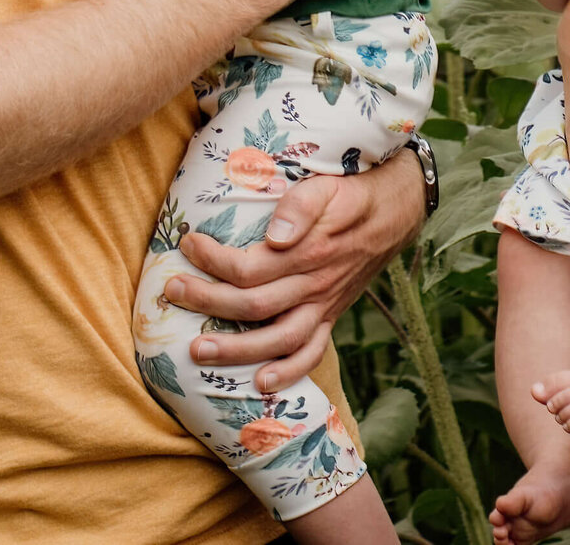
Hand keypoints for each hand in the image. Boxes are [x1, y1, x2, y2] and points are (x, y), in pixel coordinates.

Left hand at [162, 150, 426, 389]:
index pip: (250, 267)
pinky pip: (312, 354)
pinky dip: (288, 373)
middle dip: (207, 302)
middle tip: (172, 292)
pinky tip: (260, 384)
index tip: (187, 244)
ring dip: (235, 350)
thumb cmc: (353, 191)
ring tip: (197, 352)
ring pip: (276, 339)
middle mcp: (314, 284)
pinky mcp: (332, 316)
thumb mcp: (329, 185)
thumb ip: (301, 207)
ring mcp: (323, 305)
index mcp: (309, 251)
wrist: (397, 209)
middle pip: (252, 306)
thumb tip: (273, 238)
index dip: (213, 260)